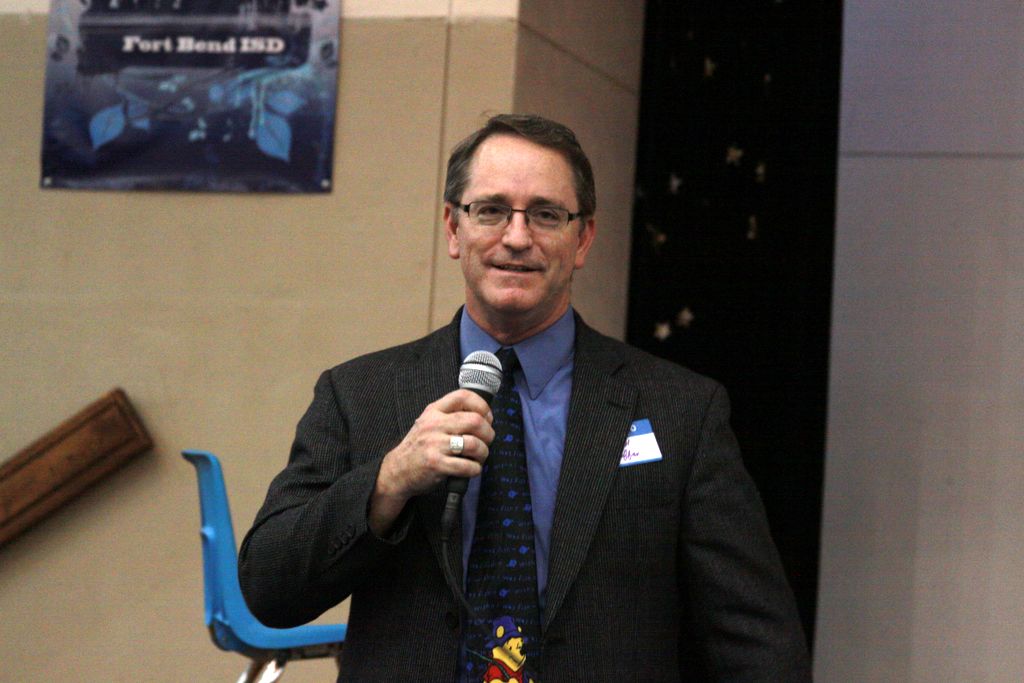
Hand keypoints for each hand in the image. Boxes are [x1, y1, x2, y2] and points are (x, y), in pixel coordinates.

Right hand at [369, 389, 493, 534]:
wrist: (397, 471)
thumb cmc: (419, 448)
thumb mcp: (428, 423)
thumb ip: (450, 415)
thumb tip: (483, 415)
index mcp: (434, 411)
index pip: (463, 396)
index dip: (482, 405)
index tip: (487, 417)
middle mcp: (434, 425)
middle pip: (474, 421)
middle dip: (488, 433)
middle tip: (487, 440)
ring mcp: (434, 444)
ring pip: (474, 444)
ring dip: (483, 453)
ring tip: (479, 457)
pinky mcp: (436, 464)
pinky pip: (467, 466)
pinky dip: (475, 469)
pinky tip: (471, 469)